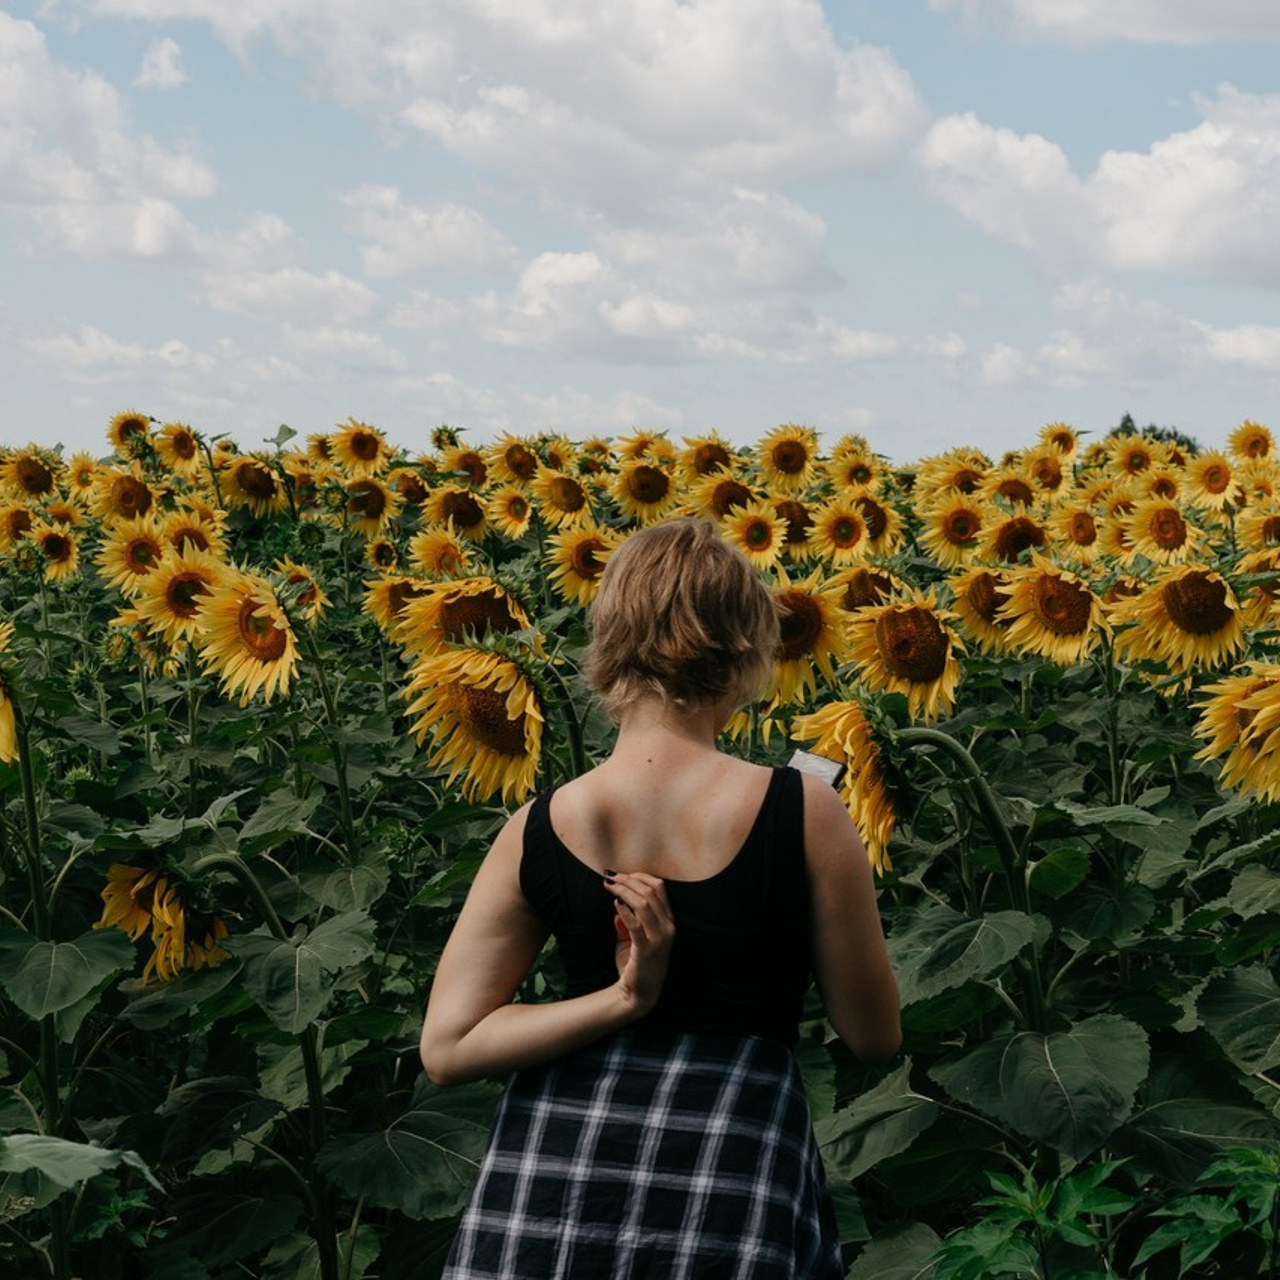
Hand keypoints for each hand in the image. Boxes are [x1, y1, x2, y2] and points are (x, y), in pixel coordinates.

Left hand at [605, 872, 674, 1016]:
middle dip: (628, 879)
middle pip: (651, 892)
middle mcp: (668, 927)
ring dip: (624, 890)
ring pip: (644, 903)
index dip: (640, 876)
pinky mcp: (647, 950)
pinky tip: (615, 904)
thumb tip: (618, 903)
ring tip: (608, 885)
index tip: (622, 874)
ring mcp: (659, 939)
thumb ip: (629, 920)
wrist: (639, 994)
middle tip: (610, 876)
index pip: (660, 888)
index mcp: (669, 921)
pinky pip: (636, 925)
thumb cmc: (636, 965)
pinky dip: (625, 911)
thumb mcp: (634, 938)